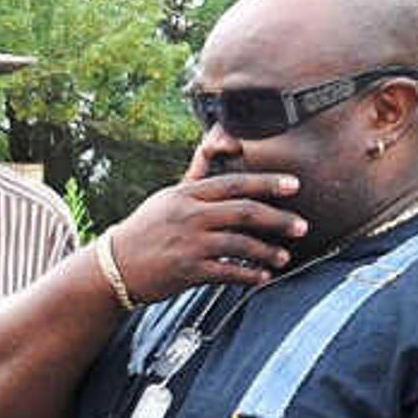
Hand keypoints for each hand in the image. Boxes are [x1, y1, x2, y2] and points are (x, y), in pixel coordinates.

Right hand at [101, 164, 306, 297]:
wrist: (115, 265)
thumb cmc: (146, 228)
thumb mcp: (169, 195)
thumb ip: (199, 173)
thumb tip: (223, 139)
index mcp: (187, 194)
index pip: (235, 183)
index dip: (267, 183)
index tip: (294, 185)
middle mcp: (190, 216)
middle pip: (245, 213)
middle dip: (279, 219)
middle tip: (302, 226)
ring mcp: (189, 244)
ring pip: (240, 244)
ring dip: (268, 251)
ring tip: (284, 256)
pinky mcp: (188, 271)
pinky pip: (228, 272)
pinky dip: (249, 275)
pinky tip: (263, 277)